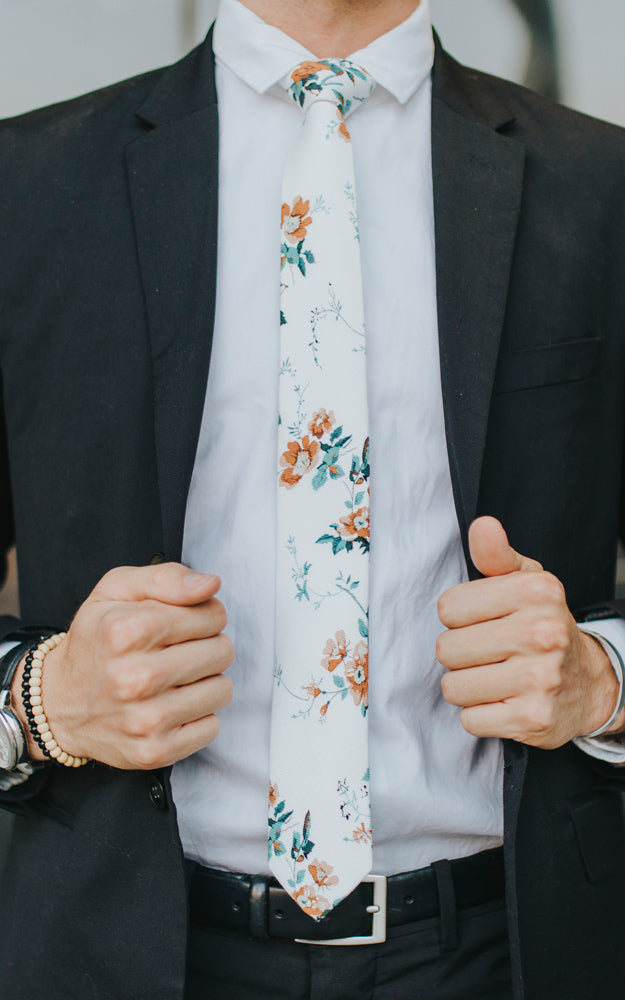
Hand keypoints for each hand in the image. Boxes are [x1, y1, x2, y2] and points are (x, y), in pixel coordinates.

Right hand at [12, 564, 233, 768]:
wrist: (59, 703)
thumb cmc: (97, 639)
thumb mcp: (117, 590)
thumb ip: (166, 577)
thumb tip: (210, 585)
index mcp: (125, 631)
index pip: (211, 616)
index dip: (207, 615)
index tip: (186, 622)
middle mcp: (134, 678)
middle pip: (221, 652)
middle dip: (208, 645)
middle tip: (179, 650)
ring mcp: (144, 720)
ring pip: (222, 689)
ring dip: (205, 681)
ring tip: (175, 678)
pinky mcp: (155, 752)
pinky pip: (212, 727)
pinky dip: (197, 715)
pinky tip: (170, 705)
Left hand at [437, 517, 623, 747]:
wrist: (588, 683)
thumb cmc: (542, 626)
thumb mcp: (525, 582)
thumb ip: (496, 555)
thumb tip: (482, 526)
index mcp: (536, 591)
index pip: (448, 608)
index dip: (459, 618)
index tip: (485, 621)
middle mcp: (542, 633)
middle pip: (446, 649)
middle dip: (460, 656)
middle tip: (490, 654)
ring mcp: (540, 679)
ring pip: (454, 687)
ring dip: (467, 687)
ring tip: (495, 678)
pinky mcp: (533, 719)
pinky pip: (470, 720)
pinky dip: (480, 715)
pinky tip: (504, 702)